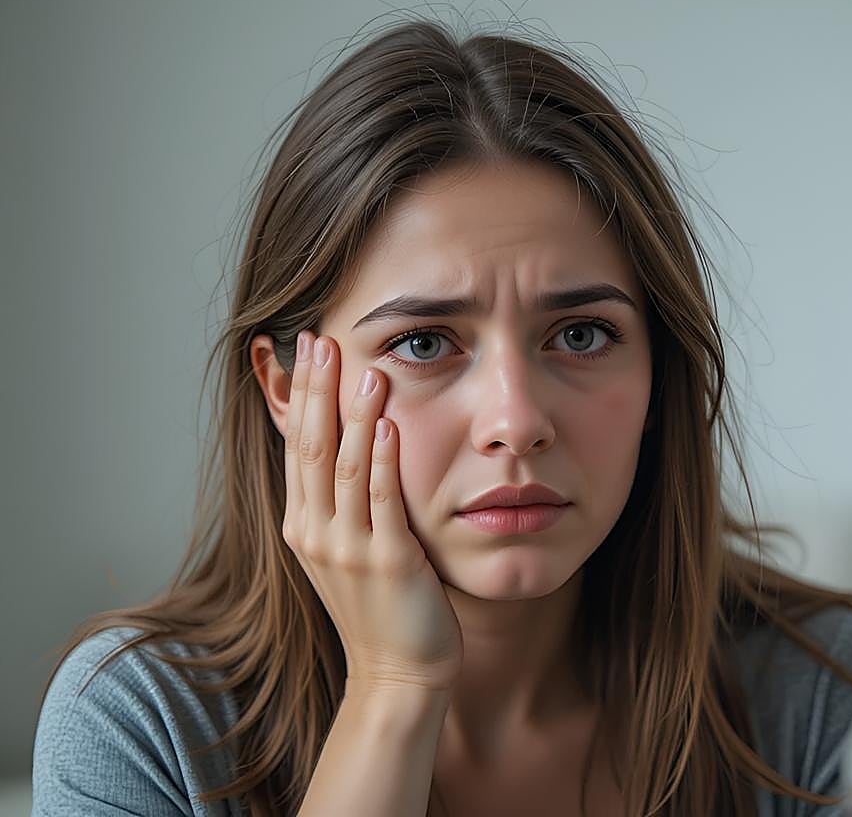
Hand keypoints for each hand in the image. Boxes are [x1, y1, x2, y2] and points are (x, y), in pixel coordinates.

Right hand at [283, 330, 462, 693]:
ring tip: (365, 370)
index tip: (307, 347)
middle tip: (322, 339)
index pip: (295, 447)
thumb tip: (340, 442)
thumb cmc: (380, 605)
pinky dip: (385, 462)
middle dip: (317, 392)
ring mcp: (350, 549)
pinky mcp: (389, 563)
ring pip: (346, 469)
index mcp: (303, 525)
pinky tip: (391, 427)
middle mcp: (316, 534)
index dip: (300, 396)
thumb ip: (340, 497)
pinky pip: (383, 503)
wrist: (398, 671)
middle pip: (311, 449)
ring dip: (355, 417)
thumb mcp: (345, 547)